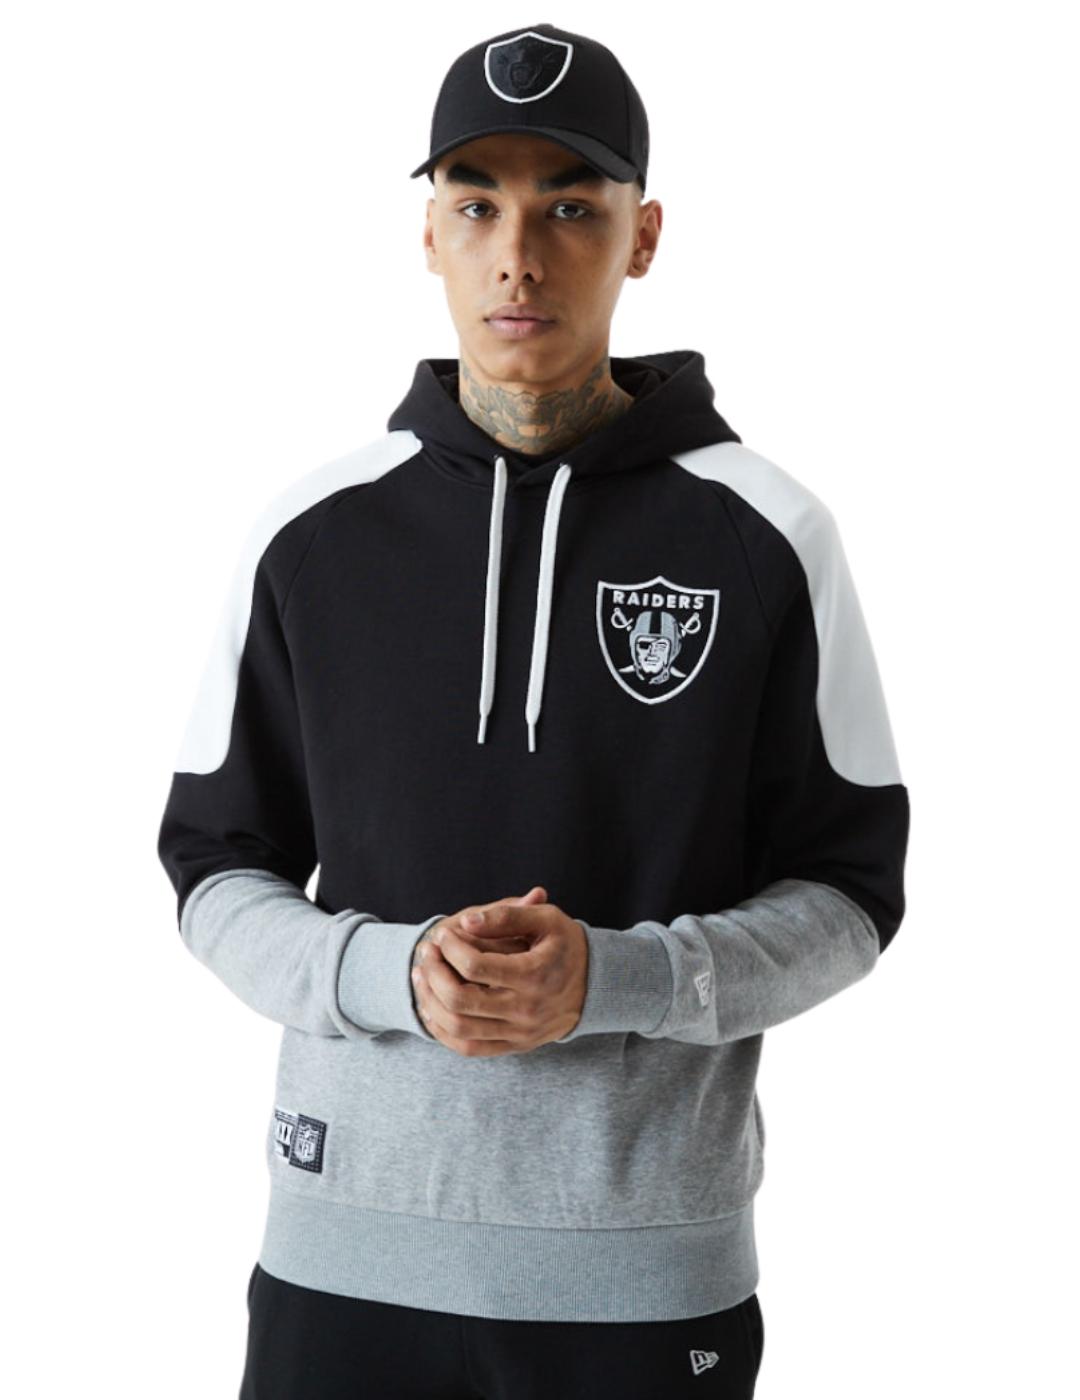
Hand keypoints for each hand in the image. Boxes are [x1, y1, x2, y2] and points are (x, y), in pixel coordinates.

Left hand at [411, 889, 587, 1055]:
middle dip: (434, 973)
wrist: (596, 985)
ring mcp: (520, 1033)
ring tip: (421, 976)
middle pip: (461, 1000)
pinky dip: (443, 1031)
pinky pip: (469, 1048)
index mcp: (535, 976)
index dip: (450, 947)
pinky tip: (431, 1007)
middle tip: (426, 952)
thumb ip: (507, 915)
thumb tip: (466, 921)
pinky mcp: (515, 1046)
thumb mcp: (545, 920)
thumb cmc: (566, 945)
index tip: (443, 933)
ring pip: (460, 1029)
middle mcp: (527, 1010)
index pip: (476, 966)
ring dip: (430, 1003)